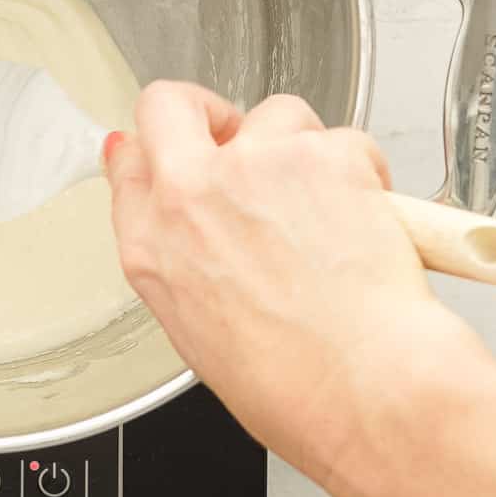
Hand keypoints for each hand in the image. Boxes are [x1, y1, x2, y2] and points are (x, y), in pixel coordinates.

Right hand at [104, 82, 473, 495]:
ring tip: (328, 205)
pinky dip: (360, 169)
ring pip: (274, 115)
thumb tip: (191, 227)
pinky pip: (342, 138)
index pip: (127, 163)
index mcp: (149, 248)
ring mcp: (251, 166)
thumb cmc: (295, 387)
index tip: (175, 151)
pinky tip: (368, 216)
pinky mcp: (319, 154)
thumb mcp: (197, 330)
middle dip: (204, 112)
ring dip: (300, 148)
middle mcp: (188, 195)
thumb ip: (180, 259)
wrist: (367, 391)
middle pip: (169, 105)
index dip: (155, 152)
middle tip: (238, 137)